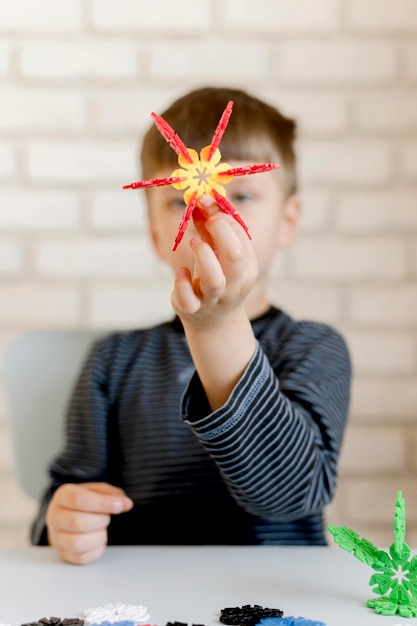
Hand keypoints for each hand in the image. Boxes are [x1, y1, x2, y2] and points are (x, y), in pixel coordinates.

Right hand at [46, 482, 132, 564]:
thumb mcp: (96, 490)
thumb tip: (125, 503)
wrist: (68, 513)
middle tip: (107, 517)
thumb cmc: (84, 501)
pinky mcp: (63, 554)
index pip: (78, 500)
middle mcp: (54, 517)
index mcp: (62, 496)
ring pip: (77, 543)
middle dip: (100, 520)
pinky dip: (97, 550)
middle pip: (77, 522)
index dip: (102, 503)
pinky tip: (99, 539)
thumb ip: (111, 494)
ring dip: (98, 536)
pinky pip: (81, 558)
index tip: (119, 505)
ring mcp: (56, 537)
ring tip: (102, 528)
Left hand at [171, 195, 257, 409]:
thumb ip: (212, 227)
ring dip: (203, 255)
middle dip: (221, 233)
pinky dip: (182, 281)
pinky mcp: (192, 308)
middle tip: (208, 220)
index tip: (207, 201)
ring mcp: (213, 298)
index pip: (242, 239)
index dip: (225, 217)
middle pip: (236, 258)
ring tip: (195, 242)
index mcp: (247, 267)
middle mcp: (234, 284)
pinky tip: (182, 272)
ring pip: (214, 280)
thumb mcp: (220, 252)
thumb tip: (203, 197)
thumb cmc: (218, 277)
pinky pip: (188, 297)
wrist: (213, 322)